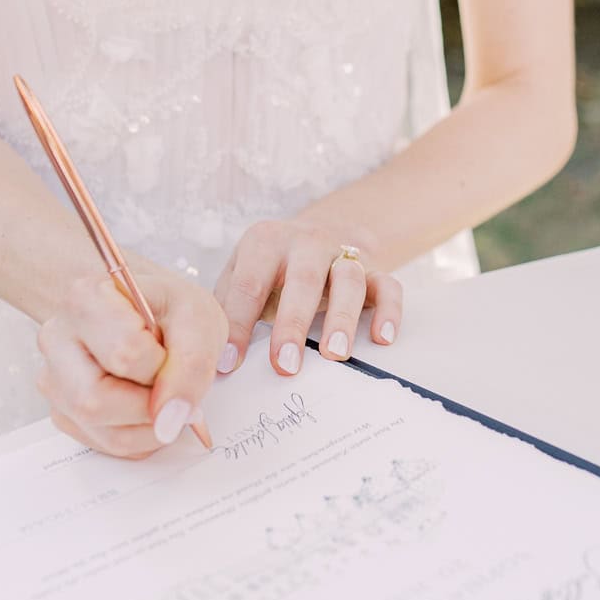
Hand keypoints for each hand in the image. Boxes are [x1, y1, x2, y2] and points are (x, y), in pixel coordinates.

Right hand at [36, 267, 228, 457]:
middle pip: (94, 400)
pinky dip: (140, 435)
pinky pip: (104, 443)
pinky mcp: (63, 411)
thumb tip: (169, 419)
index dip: (161, 366)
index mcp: (85, 298)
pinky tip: (149, 407)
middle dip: (148, 405)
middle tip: (170, 384)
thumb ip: (191, 365)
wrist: (150, 313)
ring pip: (100, 429)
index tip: (173, 354)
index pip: (124, 354)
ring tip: (163, 395)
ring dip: (148, 425)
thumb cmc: (168, 309)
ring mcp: (53, 378)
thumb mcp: (197, 318)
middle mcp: (56, 338)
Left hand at [213, 219, 401, 376]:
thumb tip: (211, 359)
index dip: (238, 325)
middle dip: (293, 324)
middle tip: (285, 366)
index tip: (229, 364)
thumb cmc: (270, 269)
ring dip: (342, 317)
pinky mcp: (374, 268)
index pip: (249, 284)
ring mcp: (343, 254)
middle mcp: (306, 242)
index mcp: (265, 242)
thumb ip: (227, 308)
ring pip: (349, 280)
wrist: (317, 233)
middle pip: (303, 280)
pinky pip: (388, 285)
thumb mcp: (240, 274)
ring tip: (334, 354)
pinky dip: (389, 311)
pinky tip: (382, 339)